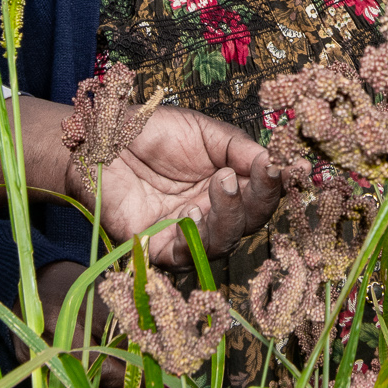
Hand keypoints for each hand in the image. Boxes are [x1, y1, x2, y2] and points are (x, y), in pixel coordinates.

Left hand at [90, 106, 282, 267]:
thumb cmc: (149, 133)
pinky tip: (193, 214)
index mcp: (227, 184)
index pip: (261, 193)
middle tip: (252, 174)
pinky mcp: (156, 248)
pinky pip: (185, 256)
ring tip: (218, 185)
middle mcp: (212, 213)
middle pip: (250, 222)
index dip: (276, 184)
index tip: (288, 167)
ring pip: (224, 242)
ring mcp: (186, 232)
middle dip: (257, 200)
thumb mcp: (202, 131)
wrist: (99, 140)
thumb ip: (237, 146)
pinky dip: (195, 239)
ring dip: (229, 217)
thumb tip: (274, 161)